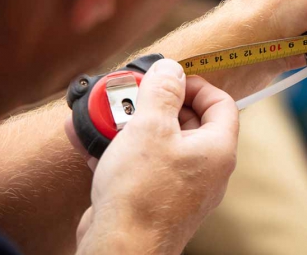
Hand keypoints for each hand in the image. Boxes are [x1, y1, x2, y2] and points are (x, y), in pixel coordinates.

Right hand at [74, 59, 237, 254]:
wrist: (118, 249)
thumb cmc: (142, 192)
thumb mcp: (151, 127)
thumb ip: (162, 92)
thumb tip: (171, 69)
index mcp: (217, 150)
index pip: (221, 104)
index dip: (196, 85)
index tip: (169, 78)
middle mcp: (204, 170)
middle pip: (185, 122)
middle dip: (153, 103)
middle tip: (130, 93)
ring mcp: (178, 187)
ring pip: (156, 143)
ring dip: (127, 124)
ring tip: (101, 112)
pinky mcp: (151, 200)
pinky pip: (137, 165)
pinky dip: (115, 148)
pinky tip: (85, 135)